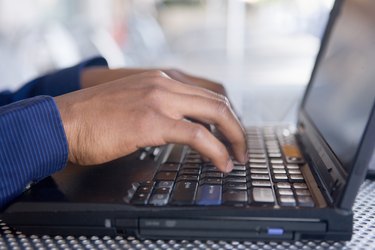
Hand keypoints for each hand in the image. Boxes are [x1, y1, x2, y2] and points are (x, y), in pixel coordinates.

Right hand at [55, 71, 246, 171]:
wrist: (63, 121)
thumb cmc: (93, 118)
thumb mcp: (133, 103)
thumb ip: (158, 108)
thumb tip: (181, 126)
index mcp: (160, 80)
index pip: (206, 94)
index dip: (226, 114)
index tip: (231, 132)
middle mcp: (163, 85)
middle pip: (217, 101)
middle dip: (236, 126)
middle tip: (242, 146)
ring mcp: (158, 101)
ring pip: (214, 113)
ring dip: (233, 137)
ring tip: (237, 157)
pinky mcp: (151, 121)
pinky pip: (196, 135)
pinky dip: (216, 150)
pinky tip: (221, 162)